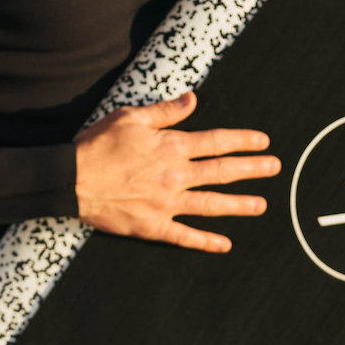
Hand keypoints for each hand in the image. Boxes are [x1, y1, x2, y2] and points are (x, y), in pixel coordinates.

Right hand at [74, 91, 280, 252]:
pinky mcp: (153, 226)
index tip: (263, 142)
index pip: (217, 142)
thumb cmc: (97, 145)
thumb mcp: (130, 117)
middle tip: (275, 168)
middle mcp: (175, 175)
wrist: (70, 179)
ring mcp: (166, 203)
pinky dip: (206, 241)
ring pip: (212, 205)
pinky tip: (224, 244)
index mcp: (171, 146)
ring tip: (262, 206)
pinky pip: (185, 236)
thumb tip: (193, 100)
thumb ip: (166, 111)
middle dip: (252, 169)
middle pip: (222, 172)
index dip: (243, 141)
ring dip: (239, 206)